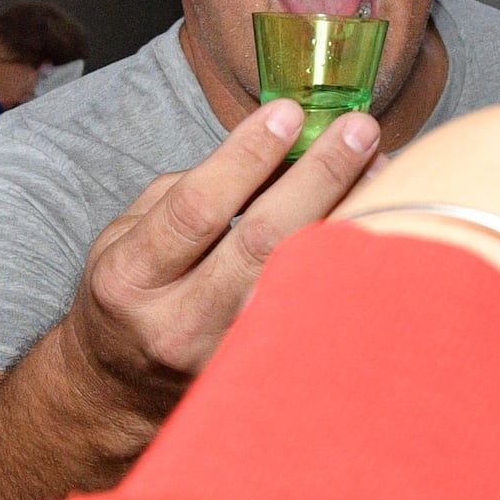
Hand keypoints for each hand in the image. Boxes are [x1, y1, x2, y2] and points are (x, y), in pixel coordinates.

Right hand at [59, 102, 386, 420]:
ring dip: (346, 218)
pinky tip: (373, 225)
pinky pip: (313, 312)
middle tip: (359, 130)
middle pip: (261, 244)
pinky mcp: (259, 375)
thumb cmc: (132, 292)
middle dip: (317, 177)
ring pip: (299, 282)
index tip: (289, 112)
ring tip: (378, 169)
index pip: (196, 208)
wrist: (121, 387)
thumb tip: (275, 146)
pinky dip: (347, 264)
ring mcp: (221, 358)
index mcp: (130, 277)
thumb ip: (191, 189)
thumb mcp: (130, 234)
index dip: (247, 157)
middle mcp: (176, 323)